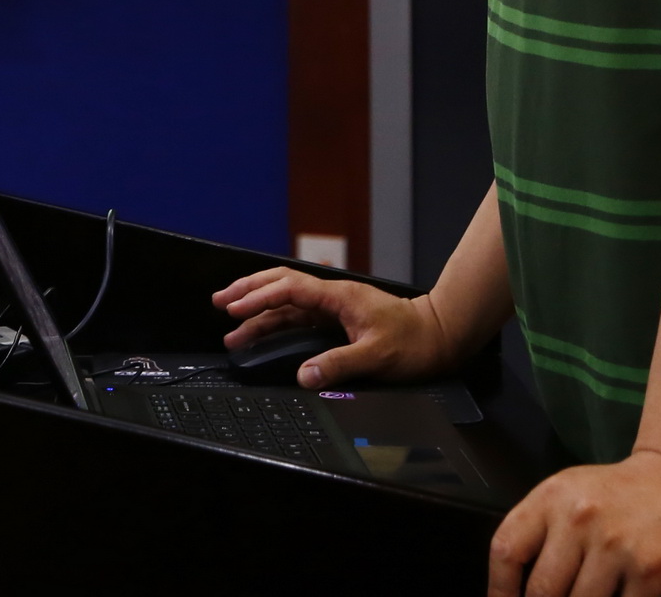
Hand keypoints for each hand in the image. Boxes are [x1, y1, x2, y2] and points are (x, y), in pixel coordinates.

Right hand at [209, 268, 458, 387]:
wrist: (440, 335)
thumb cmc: (415, 343)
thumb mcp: (377, 356)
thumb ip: (339, 365)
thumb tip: (304, 376)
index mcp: (339, 297)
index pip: (289, 290)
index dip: (259, 297)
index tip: (235, 309)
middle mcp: (333, 298)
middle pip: (282, 284)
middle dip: (249, 291)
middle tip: (221, 302)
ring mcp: (335, 308)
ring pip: (288, 302)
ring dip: (260, 310)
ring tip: (233, 324)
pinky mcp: (338, 320)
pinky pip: (299, 315)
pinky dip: (277, 321)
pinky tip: (265, 330)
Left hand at [487, 450, 660, 596]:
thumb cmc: (618, 493)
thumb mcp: (570, 495)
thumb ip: (542, 533)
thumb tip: (517, 589)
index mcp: (551, 498)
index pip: (507, 550)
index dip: (499, 589)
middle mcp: (579, 518)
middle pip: (542, 590)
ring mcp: (615, 546)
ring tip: (591, 596)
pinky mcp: (649, 570)